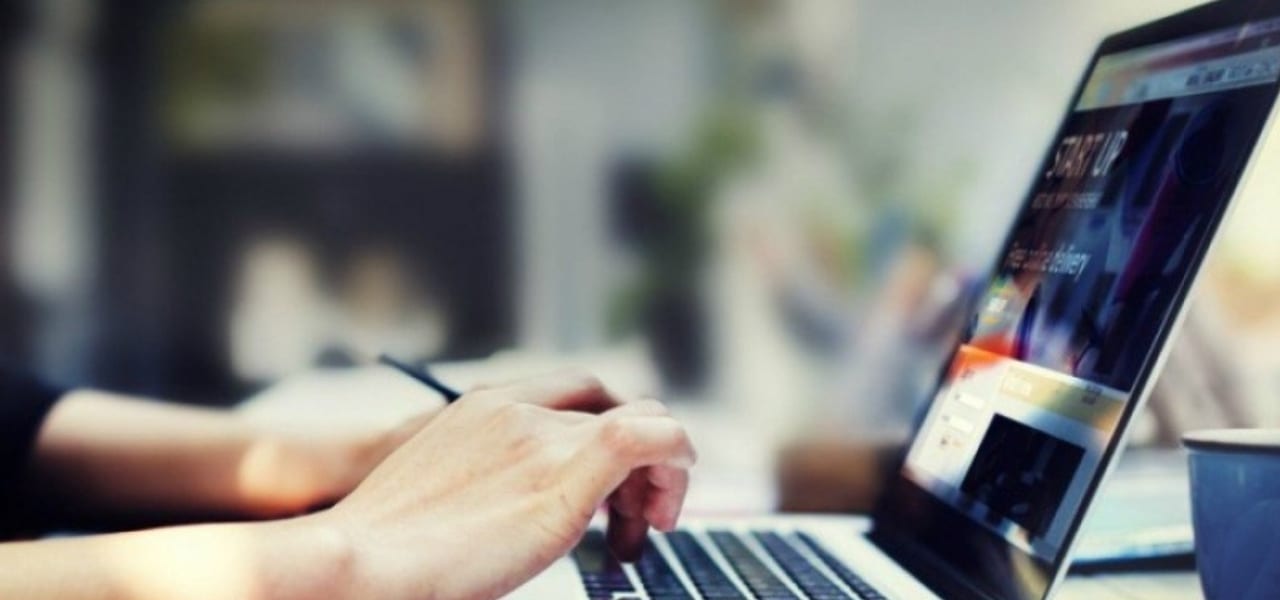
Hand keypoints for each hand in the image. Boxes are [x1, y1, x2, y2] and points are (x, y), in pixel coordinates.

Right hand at [315, 372, 695, 599]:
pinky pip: (649, 437)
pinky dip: (675, 460)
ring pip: (641, 422)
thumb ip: (482, 483)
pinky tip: (662, 512)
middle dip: (634, 456)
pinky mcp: (565, 475)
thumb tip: (505, 515)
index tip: (603, 491)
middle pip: (611, 405)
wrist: (360, 561)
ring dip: (656, 474)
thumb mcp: (435, 493)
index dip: (604, 429)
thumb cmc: (384, 548)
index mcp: (484, 407)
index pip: (574, 390)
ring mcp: (542, 438)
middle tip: (631, 520)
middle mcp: (517, 409)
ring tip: (640, 533)